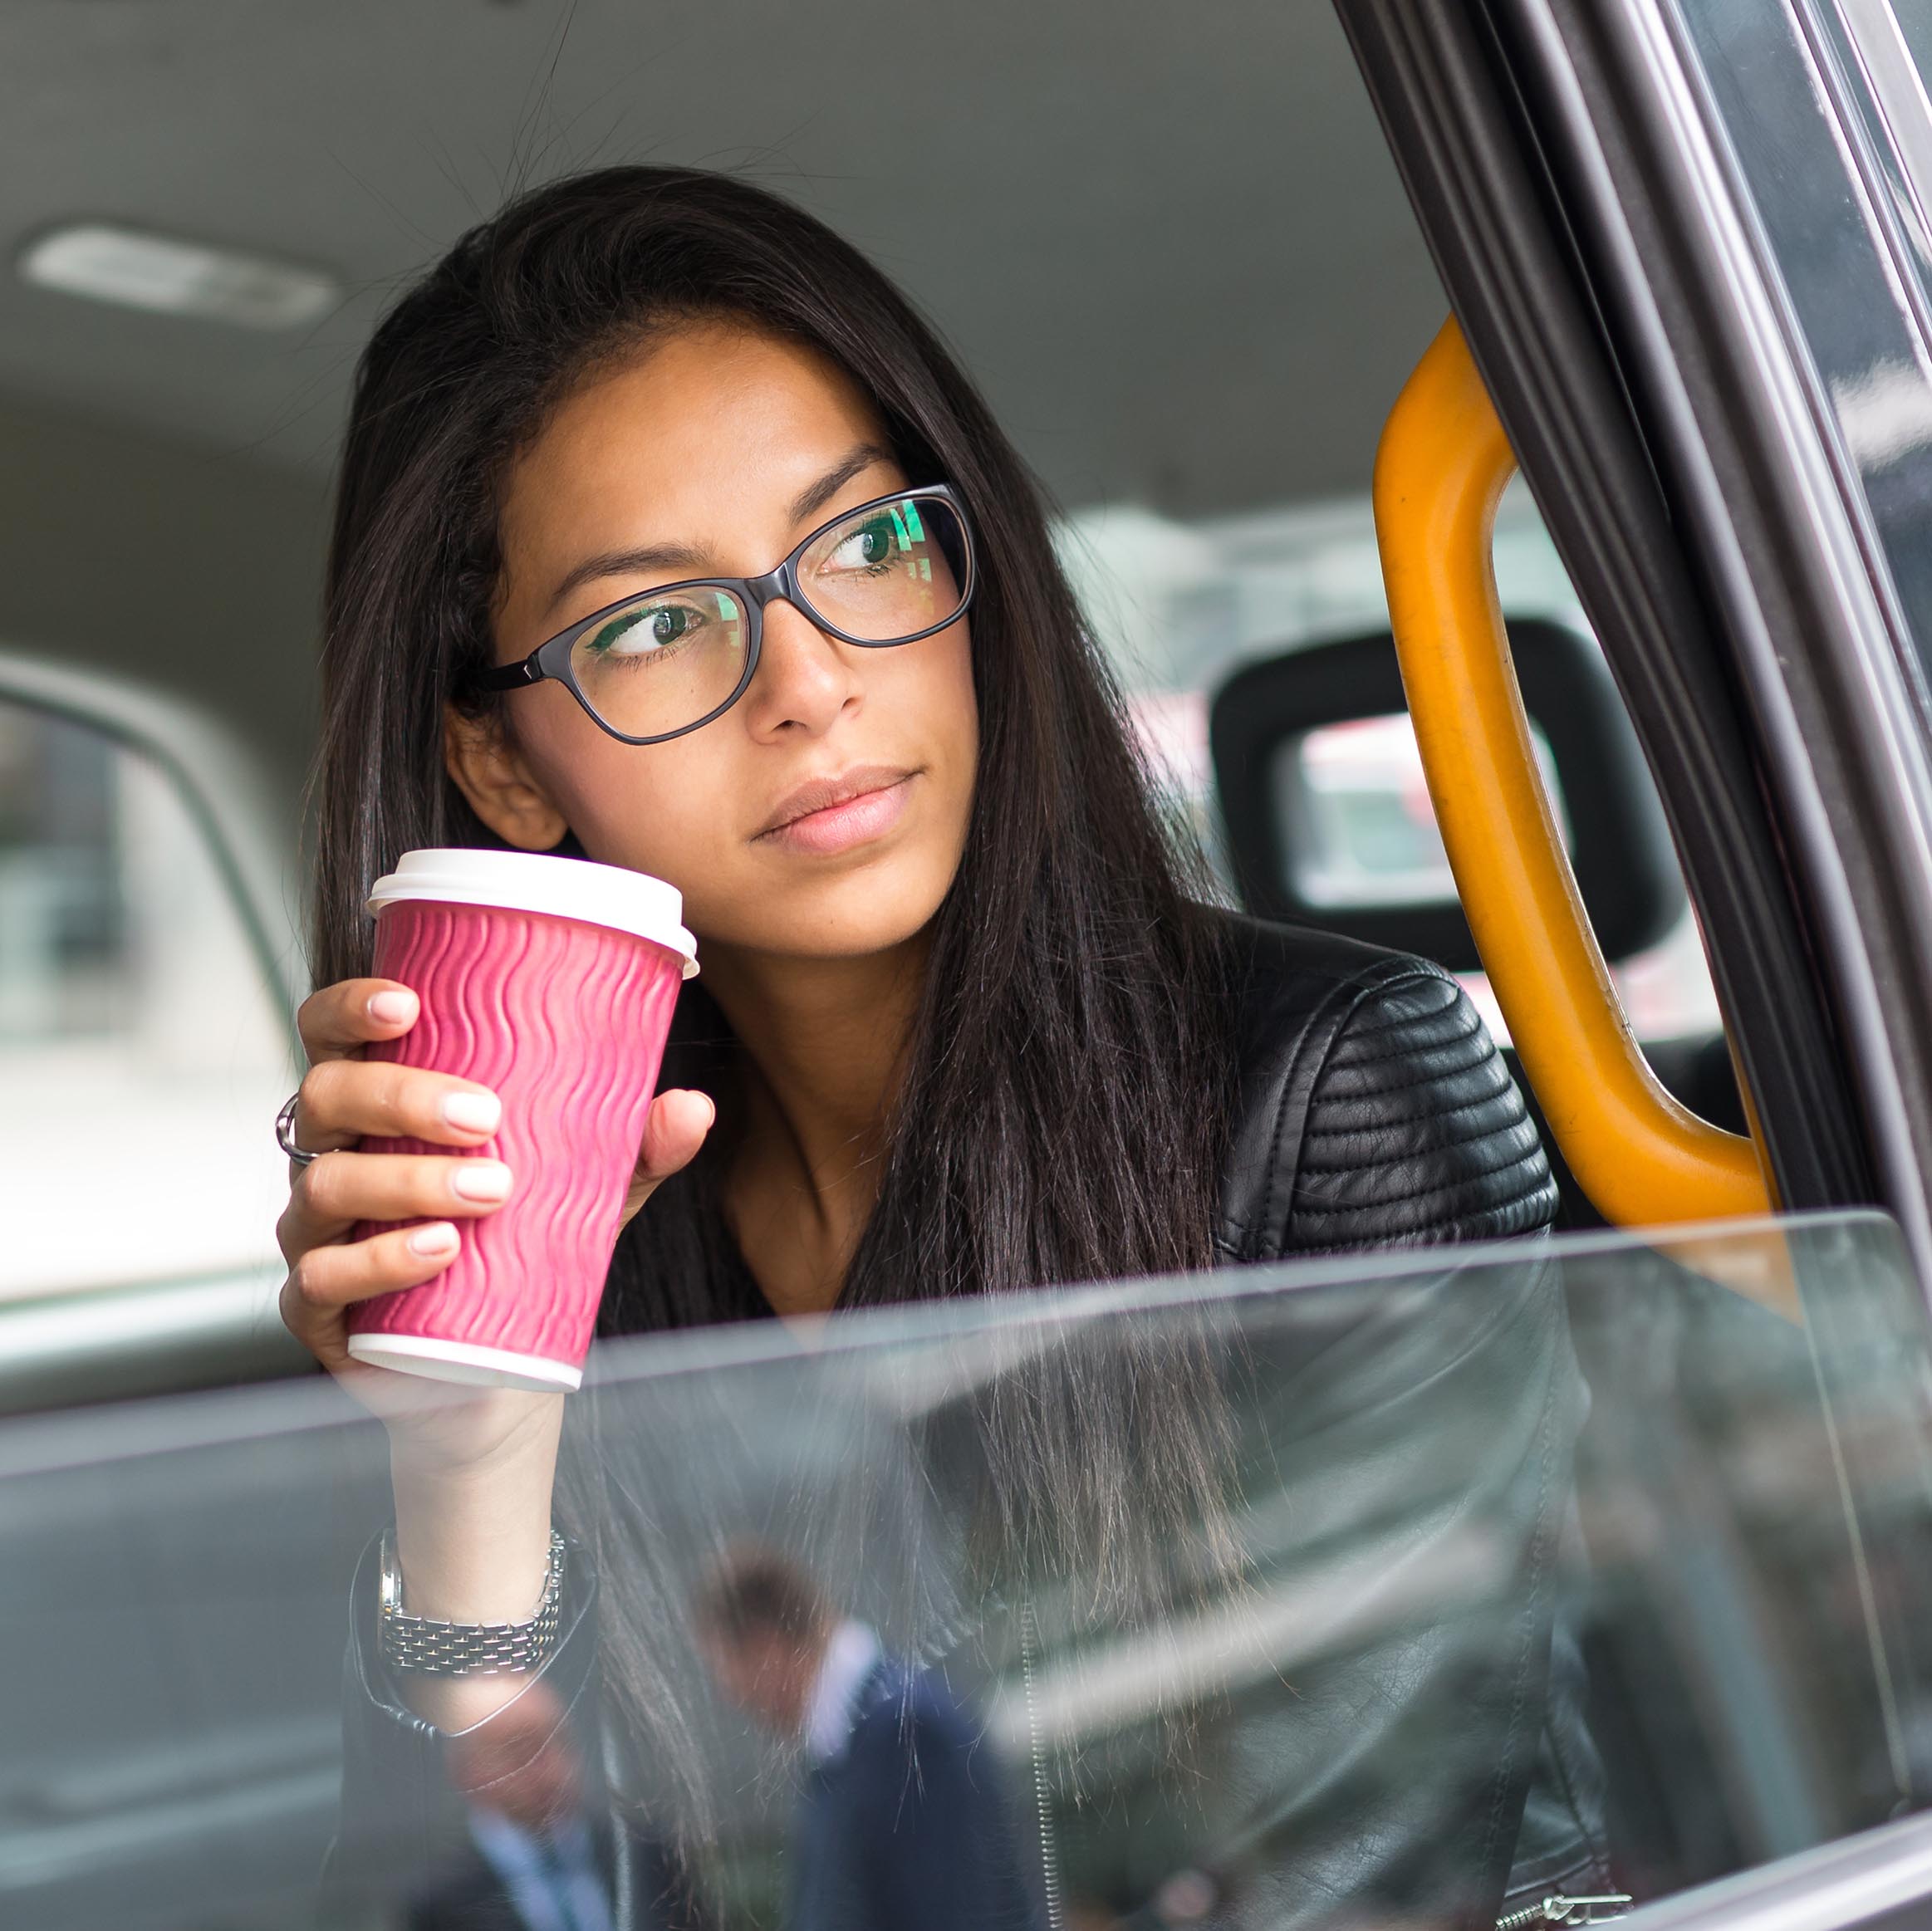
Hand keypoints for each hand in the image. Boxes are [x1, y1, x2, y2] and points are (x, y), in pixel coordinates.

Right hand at [276, 974, 713, 1465]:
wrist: (494, 1372)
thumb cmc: (522, 1250)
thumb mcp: (586, 1190)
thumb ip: (635, 1146)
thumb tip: (693, 1107)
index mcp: (375, 1109)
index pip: (331, 1037)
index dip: (349, 1009)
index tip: (408, 1005)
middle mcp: (333, 1158)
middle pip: (327, 1098)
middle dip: (402, 1096)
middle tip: (485, 1116)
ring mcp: (316, 1232)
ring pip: (325, 1186)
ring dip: (407, 1181)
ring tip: (489, 1191)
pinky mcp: (314, 1307)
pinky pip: (322, 1275)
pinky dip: (379, 1261)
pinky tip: (439, 1251)